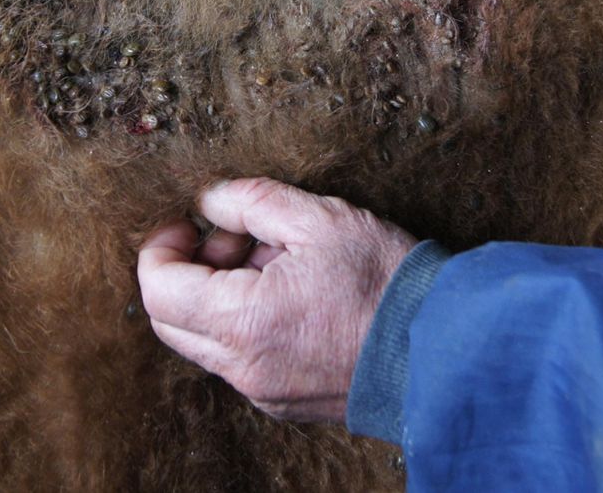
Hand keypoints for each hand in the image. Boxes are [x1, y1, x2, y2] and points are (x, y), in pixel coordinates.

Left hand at [137, 178, 417, 422]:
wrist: (443, 350)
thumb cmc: (386, 283)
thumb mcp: (320, 219)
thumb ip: (252, 202)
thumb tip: (211, 201)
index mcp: (243, 322)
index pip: (158, 290)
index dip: (160, 248)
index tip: (185, 221)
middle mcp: (243, 367)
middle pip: (171, 321)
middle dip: (187, 270)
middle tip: (229, 236)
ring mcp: (264, 391)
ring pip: (206, 341)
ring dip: (219, 296)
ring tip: (273, 259)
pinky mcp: (286, 401)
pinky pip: (240, 359)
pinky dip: (245, 321)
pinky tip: (292, 293)